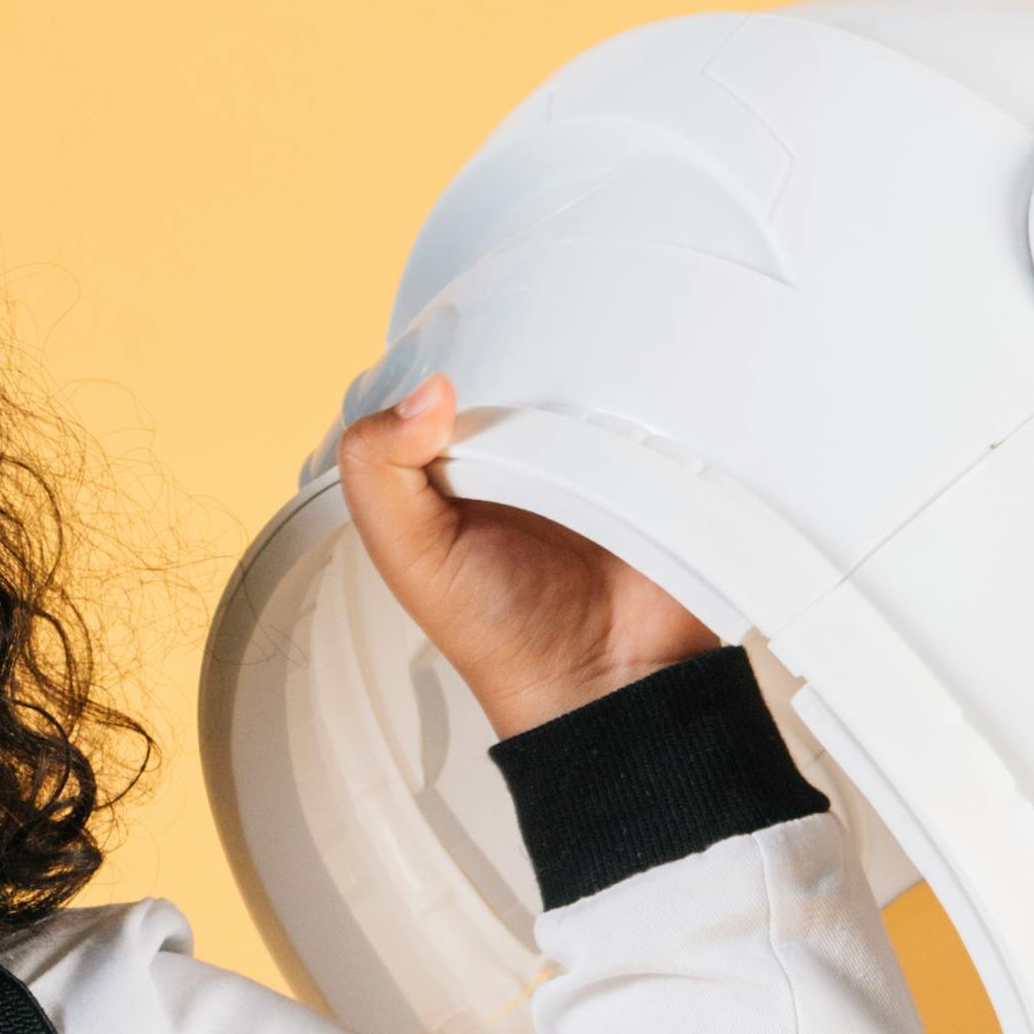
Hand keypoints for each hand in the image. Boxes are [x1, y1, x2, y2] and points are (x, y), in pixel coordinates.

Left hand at [334, 374, 718, 737]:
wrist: (602, 681)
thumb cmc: (504, 637)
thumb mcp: (408, 555)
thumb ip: (379, 474)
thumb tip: (425, 394)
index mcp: (454, 466)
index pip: (443, 382)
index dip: (447, 363)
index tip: (457, 364)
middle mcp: (521, 454)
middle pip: (521, 361)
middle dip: (525, 352)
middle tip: (528, 394)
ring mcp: (589, 454)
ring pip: (589, 375)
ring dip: (594, 370)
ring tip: (584, 412)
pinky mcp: (649, 462)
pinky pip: (653, 408)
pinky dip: (648, 402)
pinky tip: (632, 416)